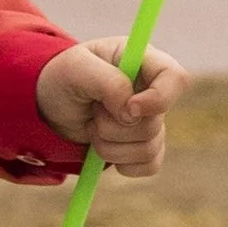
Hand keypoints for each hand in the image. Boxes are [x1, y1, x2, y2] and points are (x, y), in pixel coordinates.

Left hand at [36, 38, 185, 175]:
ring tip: (91, 126)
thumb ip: (107, 82)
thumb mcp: (75, 70)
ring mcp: (150, 119)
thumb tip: (132, 111)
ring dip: (110, 145)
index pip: (176, 79)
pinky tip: (103, 148)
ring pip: (149, 148)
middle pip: (155, 123)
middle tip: (93, 111)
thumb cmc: (63, 77)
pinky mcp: (144, 144)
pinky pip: (148, 165)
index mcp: (143, 61)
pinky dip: (121, 162)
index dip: (159, 99)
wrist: (50, 105)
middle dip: (114, 126)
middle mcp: (152, 91)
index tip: (129, 109)